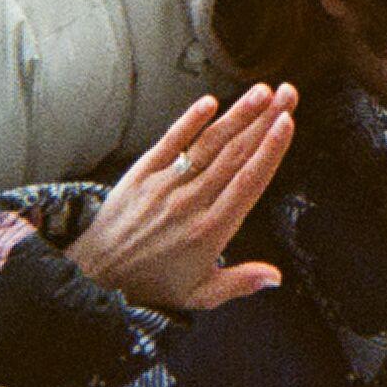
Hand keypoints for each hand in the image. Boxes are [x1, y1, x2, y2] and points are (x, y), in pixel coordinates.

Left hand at [69, 85, 296, 312]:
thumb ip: (239, 282)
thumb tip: (276, 278)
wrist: (99, 274)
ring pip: (208, 144)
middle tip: (288, 95)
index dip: (270, 151)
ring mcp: (165, 184)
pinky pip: (169, 142)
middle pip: (235, 155)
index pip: (248, 182)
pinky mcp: (142, 173)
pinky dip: (189, 121)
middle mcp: (190, 202)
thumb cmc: (154, 284)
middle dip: (265, 121)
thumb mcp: (200, 294)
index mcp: (210, 231)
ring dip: (237, 116)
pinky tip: (210, 102)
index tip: (288, 123)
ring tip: (262, 92)